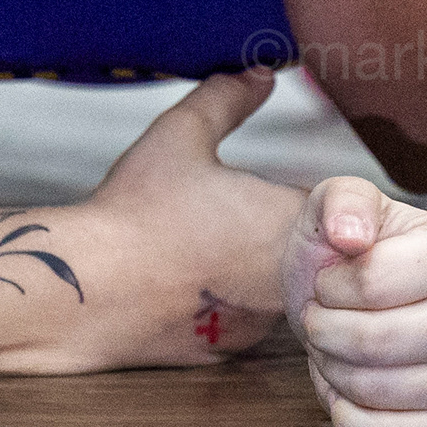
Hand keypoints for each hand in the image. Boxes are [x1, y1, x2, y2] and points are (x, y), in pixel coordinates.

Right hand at [82, 70, 303, 363]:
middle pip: (311, 248)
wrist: (91, 290)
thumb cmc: (138, 211)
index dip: (310, 189)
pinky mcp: (230, 351)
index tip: (273, 181)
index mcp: (286, 223)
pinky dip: (230, 296)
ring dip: (259, 262)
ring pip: (281, 284)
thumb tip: (263, 74)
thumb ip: (228, 98)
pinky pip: (247, 316)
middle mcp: (287, 280)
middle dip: (283, 225)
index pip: (336, 205)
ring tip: (206, 239)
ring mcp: (259, 322)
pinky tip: (189, 277)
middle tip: (234, 206)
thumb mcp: (182, 133)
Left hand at [282, 175, 426, 426]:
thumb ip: (343, 201)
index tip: (328, 280)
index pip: (373, 282)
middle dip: (324, 330)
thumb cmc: (352, 250)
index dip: (331, 286)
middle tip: (319, 317)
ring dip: (331, 369)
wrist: (368, 298)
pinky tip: (344, 386)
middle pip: (375, 341)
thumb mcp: (340, 202)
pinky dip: (345, 414)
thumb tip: (350, 233)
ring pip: (377, 390)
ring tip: (332, 346)